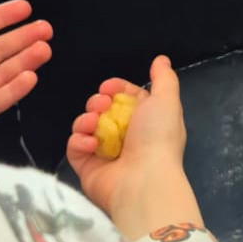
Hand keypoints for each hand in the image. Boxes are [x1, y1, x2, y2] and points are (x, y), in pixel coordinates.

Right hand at [67, 55, 185, 215]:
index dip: (114, 87)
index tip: (108, 87)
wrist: (143, 181)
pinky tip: (90, 143)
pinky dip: (79, 140)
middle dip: (97, 102)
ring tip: (93, 123)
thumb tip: (161, 59)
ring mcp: (104, 152)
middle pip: (101, 108)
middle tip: (101, 106)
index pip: (124, 96)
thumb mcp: (167, 100)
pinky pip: (75, 147)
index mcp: (145, 119)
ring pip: (86, 125)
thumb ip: (164, 78)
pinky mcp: (87, 167)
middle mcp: (125, 135)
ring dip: (86, 119)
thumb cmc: (157, 137)